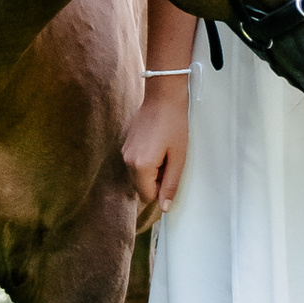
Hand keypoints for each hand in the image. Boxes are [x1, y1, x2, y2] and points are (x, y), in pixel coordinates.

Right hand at [123, 79, 189, 225]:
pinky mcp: (126, 144)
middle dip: (156, 181)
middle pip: (140, 187)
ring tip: (165, 151)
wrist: (163, 95)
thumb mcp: (179, 157)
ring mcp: (124, 151)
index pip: (147, 196)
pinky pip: (135, 163)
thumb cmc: (174, 124)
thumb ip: (170, 184)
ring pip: (138, 176)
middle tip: (170, 161)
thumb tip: (165, 207)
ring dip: (151, 171)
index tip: (172, 173)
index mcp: (140, 166)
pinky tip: (158, 144)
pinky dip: (146, 161)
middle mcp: (127, 161)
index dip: (162, 190)